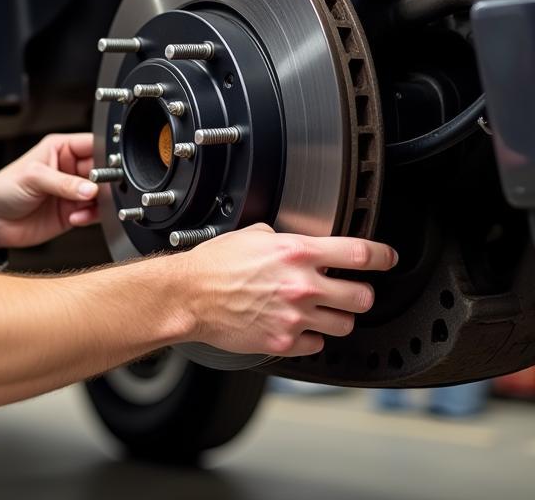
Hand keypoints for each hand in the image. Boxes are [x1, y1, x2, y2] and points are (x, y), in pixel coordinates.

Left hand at [0, 133, 97, 249]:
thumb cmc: (3, 188)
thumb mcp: (33, 178)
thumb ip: (64, 183)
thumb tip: (91, 188)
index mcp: (61, 149)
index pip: (92, 144)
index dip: (106, 153)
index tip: (113, 165)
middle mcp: (69, 168)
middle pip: (102, 170)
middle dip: (105, 181)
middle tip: (100, 190)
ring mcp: (72, 191)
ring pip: (100, 194)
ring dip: (98, 202)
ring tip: (85, 206)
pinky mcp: (72, 212)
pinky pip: (93, 213)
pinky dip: (90, 216)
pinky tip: (75, 217)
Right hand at [178, 223, 397, 356]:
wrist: (190, 296)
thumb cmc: (214, 265)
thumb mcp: (251, 235)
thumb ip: (282, 239)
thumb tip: (297, 243)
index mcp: (297, 253)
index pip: (359, 254)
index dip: (383, 256)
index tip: (388, 258)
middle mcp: (302, 285)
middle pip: (363, 297)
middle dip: (359, 294)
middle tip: (349, 291)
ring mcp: (296, 317)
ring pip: (345, 325)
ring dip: (337, 317)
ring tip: (320, 311)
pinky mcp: (285, 341)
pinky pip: (317, 344)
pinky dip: (311, 336)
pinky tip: (296, 325)